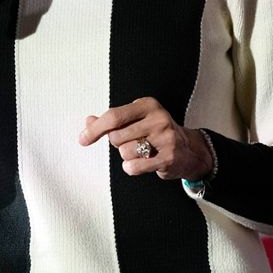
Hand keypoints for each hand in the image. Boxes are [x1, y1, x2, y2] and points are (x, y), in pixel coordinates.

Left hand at [78, 97, 212, 180]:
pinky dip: (131, 167)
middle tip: (132, 142)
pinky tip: (139, 164)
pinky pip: (135, 166)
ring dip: (127, 156)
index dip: (95, 129)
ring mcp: (165, 138)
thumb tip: (88, 122)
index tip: (83, 139)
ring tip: (142, 152)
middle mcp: (158, 118)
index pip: (114, 116)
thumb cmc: (156, 133)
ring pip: (124, 152)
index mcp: (147, 105)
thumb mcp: (136, 120)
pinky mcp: (168, 157)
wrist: (189, 150)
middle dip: (117, 143)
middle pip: (116, 136)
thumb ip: (111, 120)